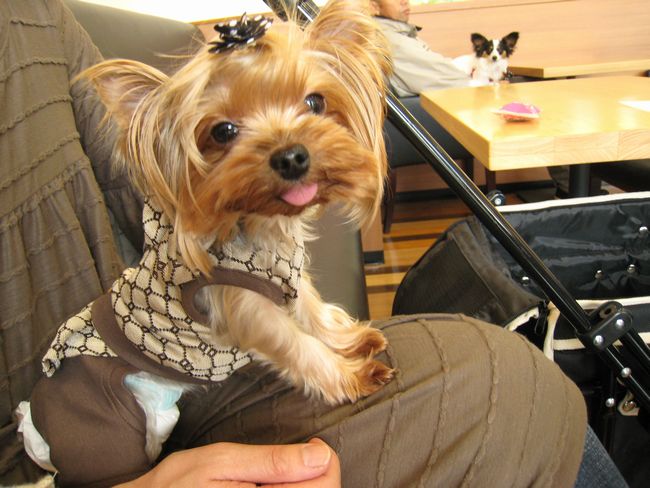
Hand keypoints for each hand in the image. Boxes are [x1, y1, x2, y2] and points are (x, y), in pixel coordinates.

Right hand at [117, 437, 339, 486]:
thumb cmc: (178, 485)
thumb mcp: (222, 462)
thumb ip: (273, 462)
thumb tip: (320, 455)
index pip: (324, 486)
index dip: (325, 460)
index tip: (309, 445)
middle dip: (316, 474)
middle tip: (295, 458)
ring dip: (304, 485)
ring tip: (281, 475)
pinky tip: (275, 487)